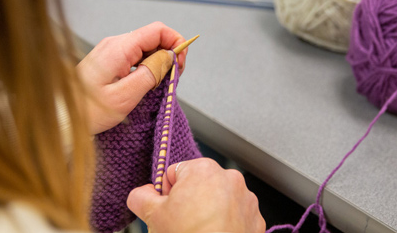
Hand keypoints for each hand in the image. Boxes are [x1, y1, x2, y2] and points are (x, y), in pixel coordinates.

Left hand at [77, 22, 187, 134]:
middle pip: (154, 37)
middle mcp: (115, 44)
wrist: (61, 116)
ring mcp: (111, 51)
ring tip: (161, 84)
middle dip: (170, 54)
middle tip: (174, 77)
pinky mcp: (109, 60)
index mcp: (119, 48)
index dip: (176, 42)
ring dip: (159, 62)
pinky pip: (135, 56)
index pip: (158, 30)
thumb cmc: (86, 110)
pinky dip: (147, 67)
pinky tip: (147, 83)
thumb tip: (169, 58)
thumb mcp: (125, 96)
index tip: (181, 63)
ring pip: (146, 47)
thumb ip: (151, 74)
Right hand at [127, 158, 265, 232]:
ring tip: (199, 231)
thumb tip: (141, 194)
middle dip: (190, 202)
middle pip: (199, 185)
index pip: (175, 173)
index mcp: (203, 169)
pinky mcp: (255, 219)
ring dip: (209, 212)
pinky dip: (225, 224)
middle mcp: (229, 179)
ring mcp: (245, 199)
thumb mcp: (152, 216)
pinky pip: (235, 216)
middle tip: (182, 224)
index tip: (168, 209)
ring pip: (219, 200)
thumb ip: (141, 196)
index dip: (167, 193)